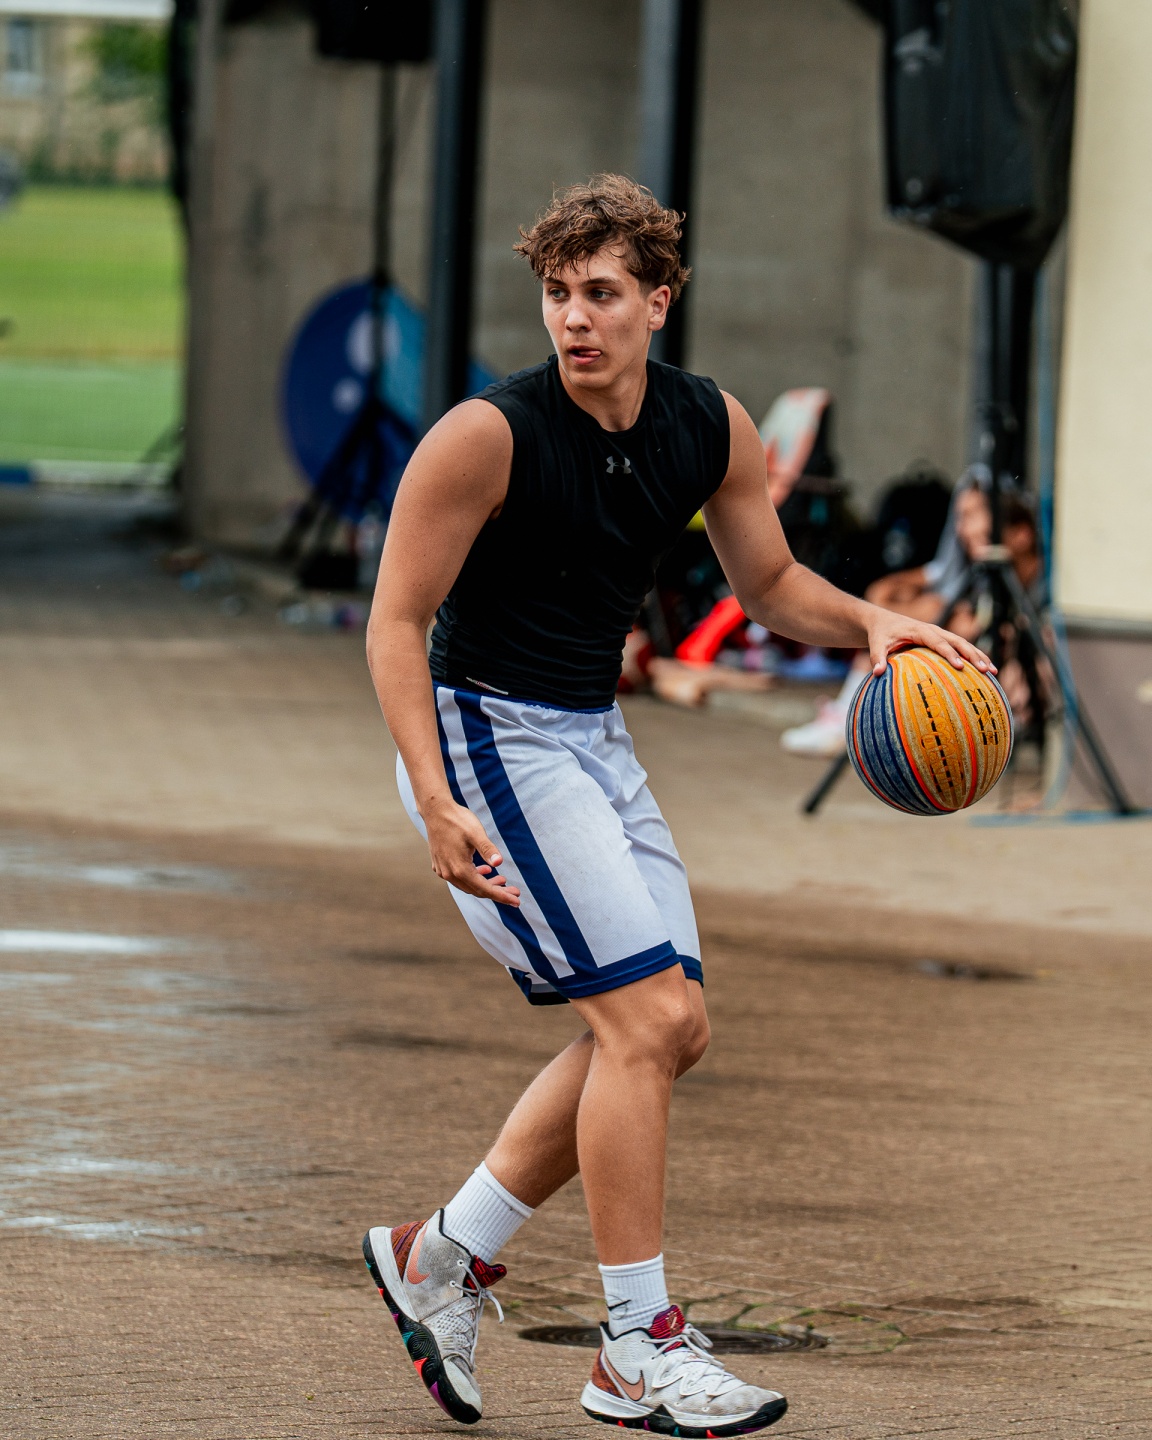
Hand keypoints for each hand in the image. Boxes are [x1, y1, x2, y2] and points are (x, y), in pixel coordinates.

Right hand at [422, 797, 521, 906]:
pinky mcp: (440, 865)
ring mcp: (443, 870)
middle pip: (477, 890)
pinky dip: (473, 877)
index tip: (517, 902)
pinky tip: (483, 870)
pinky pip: (459, 878)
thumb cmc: (457, 820)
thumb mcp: (476, 833)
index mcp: (460, 869)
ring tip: (501, 879)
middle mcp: (449, 873)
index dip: (502, 896)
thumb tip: (499, 863)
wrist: (435, 810)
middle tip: (515, 892)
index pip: (485, 889)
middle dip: (497, 891)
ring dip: (485, 884)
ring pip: (467, 885)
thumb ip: (488, 849)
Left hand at [865, 608, 995, 677]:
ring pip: (964, 644)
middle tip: (985, 670)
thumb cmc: (881, 634)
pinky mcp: (943, 640)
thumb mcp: (876, 644)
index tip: (960, 666)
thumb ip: (877, 657)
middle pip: (958, 642)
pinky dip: (974, 658)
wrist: (884, 621)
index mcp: (920, 630)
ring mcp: (940, 634)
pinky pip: (961, 648)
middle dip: (973, 655)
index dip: (950, 653)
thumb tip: (877, 673)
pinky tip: (986, 672)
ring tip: (993, 672)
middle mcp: (934, 630)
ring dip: (979, 656)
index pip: (938, 642)